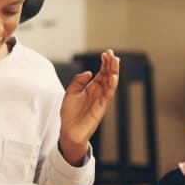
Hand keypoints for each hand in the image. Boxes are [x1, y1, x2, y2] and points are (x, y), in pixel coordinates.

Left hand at [59, 50, 119, 164]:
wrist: (69, 131)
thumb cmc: (69, 114)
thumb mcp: (70, 93)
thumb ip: (78, 81)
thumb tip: (89, 72)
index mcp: (91, 88)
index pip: (101, 73)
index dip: (104, 63)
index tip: (106, 53)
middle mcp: (98, 92)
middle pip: (107, 75)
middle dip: (111, 64)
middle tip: (112, 54)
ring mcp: (101, 99)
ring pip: (110, 83)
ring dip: (114, 72)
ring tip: (115, 61)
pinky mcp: (101, 107)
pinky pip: (108, 95)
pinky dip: (111, 86)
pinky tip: (113, 77)